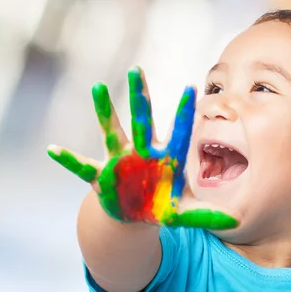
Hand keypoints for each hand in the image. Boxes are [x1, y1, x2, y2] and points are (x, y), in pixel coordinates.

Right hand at [47, 67, 237, 229]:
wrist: (133, 213)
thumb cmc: (160, 205)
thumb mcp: (183, 212)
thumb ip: (207, 216)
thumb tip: (237, 222)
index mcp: (165, 158)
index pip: (178, 132)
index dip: (183, 113)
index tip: (191, 88)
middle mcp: (142, 153)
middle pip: (141, 121)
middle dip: (140, 98)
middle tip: (137, 69)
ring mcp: (120, 161)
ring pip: (111, 132)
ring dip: (104, 112)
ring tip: (98, 88)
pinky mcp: (101, 176)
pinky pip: (82, 167)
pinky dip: (68, 161)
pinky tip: (53, 150)